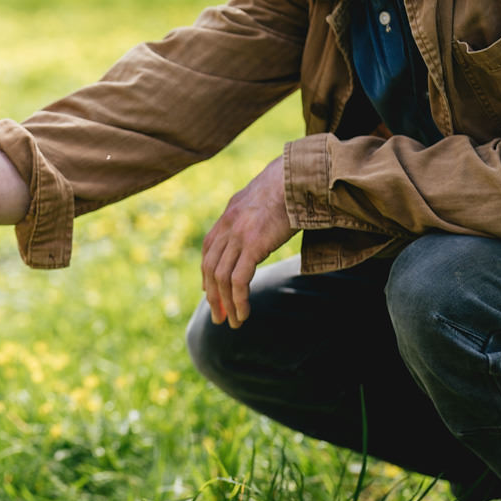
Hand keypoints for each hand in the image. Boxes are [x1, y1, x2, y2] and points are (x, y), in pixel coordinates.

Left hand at [201, 156, 296, 327]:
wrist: (293, 178)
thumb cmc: (284, 190)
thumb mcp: (258, 202)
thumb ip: (248, 218)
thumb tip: (251, 229)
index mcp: (226, 218)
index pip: (208, 252)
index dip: (206, 275)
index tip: (210, 292)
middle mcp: (227, 228)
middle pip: (210, 269)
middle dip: (212, 296)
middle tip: (219, 317)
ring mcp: (238, 237)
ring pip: (222, 278)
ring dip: (226, 304)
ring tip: (233, 322)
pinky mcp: (253, 245)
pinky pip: (239, 280)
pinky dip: (238, 300)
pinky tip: (243, 313)